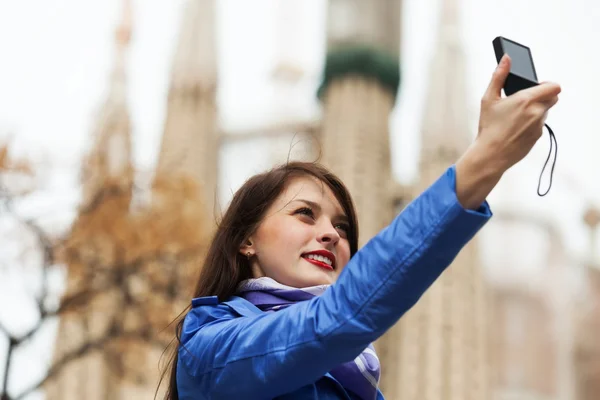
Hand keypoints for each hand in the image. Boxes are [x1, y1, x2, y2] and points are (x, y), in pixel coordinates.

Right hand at [476, 54, 560, 171]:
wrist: (491, 154)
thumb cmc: (488, 127)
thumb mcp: (488, 99)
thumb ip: (499, 76)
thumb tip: (506, 59)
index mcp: (526, 99)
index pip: (554, 86)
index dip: (547, 85)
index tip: (537, 87)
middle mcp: (537, 111)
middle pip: (552, 97)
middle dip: (542, 96)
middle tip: (524, 100)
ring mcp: (539, 125)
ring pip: (545, 111)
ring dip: (536, 110)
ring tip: (516, 117)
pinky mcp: (538, 136)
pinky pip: (539, 125)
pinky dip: (531, 123)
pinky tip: (515, 128)